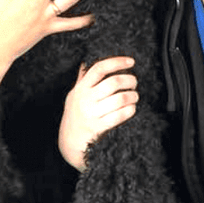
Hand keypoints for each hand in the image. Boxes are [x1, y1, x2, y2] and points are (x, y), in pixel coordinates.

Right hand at [59, 57, 137, 171]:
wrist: (69, 141)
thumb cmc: (75, 114)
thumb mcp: (74, 95)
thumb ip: (82, 79)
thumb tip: (87, 61)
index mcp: (81, 88)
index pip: (99, 68)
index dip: (116, 62)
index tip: (131, 61)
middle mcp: (85, 99)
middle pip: (113, 83)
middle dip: (129, 80)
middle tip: (134, 82)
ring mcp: (92, 114)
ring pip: (120, 99)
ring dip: (132, 96)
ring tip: (135, 96)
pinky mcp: (99, 127)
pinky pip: (120, 115)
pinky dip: (130, 110)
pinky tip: (132, 108)